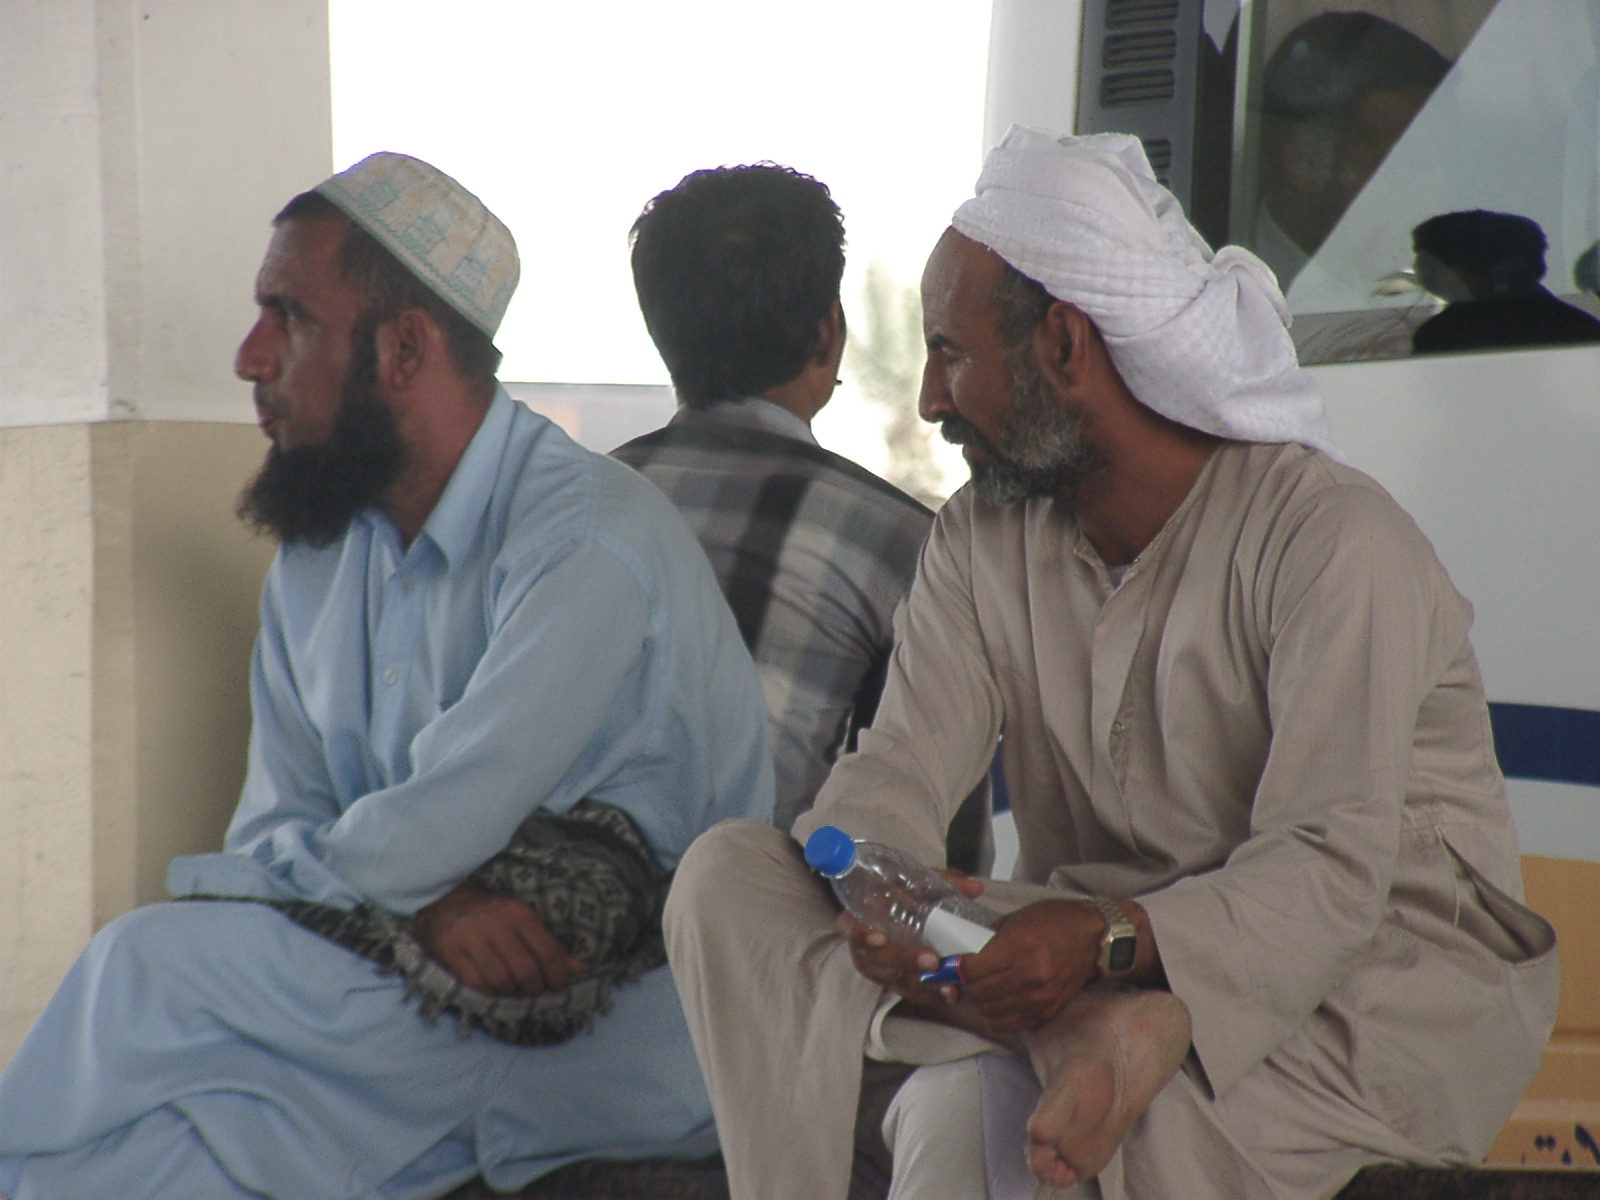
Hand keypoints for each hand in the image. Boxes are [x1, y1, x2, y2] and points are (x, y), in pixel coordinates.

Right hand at [412, 881, 581, 996]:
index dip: (558, 976)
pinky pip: (477, 984)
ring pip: (501, 981)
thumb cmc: (492, 914)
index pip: (547, 952)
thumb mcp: (522, 919)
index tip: (562, 986)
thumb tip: (576, 969)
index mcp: (519, 913)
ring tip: (517, 991)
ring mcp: (471, 938)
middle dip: (536, 988)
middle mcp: (496, 924)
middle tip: (537, 991)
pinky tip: (496, 989)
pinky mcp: (449, 951)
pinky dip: (491, 993)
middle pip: (526, 971)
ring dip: (513, 993)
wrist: (444, 902)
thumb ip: (548, 944)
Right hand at [836, 869, 988, 1004]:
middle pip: (878, 961)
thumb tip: (974, 888)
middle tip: (932, 960)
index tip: (879, 938)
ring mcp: (881, 971)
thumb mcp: (914, 884)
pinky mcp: (898, 985)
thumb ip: (941, 882)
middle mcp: (865, 950)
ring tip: (947, 983)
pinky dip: (933, 994)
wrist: (896, 918)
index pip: (850, 929)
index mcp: (858, 920)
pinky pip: (913, 993)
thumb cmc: (899, 897)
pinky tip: (951, 993)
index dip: (861, 936)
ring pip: (898, 981)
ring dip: (923, 984)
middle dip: (906, 961)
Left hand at [954, 899, 1101, 1032]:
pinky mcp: (1046, 1011)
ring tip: (978, 990)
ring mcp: (1039, 997)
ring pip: (991, 1012)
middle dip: (963, 987)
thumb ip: (990, 939)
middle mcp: (1029, 976)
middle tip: (960, 979)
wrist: (1093, 939)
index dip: (955, 970)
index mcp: (1020, 947)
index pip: (973, 969)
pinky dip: (995, 1016)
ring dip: (978, 1002)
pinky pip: (1009, 1023)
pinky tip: (995, 1002)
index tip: (950, 965)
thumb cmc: (1054, 921)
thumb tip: (964, 957)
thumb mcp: (1017, 919)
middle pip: (979, 993)